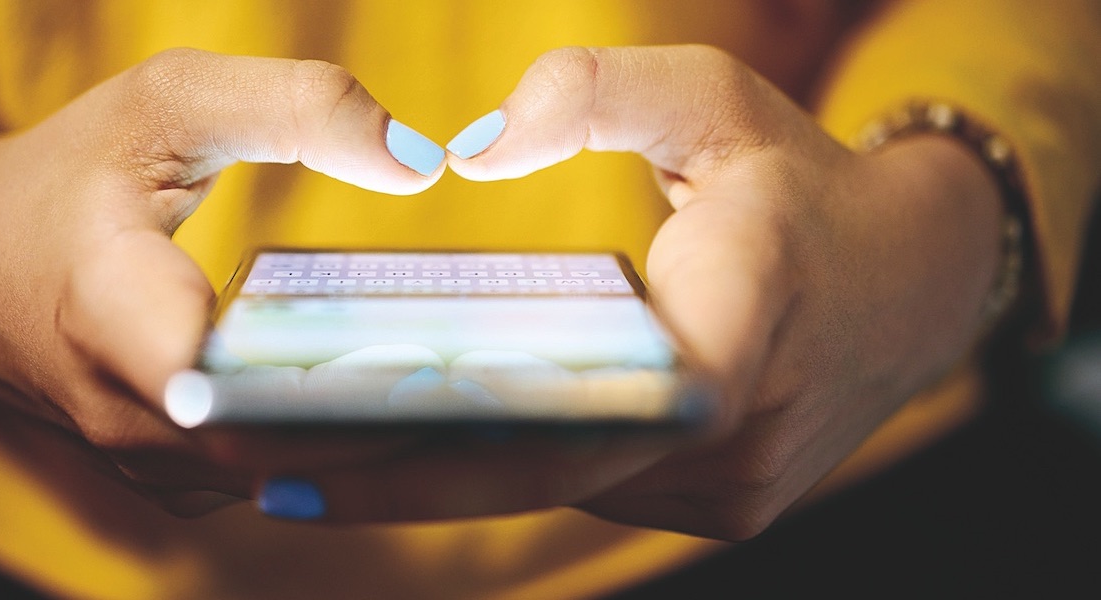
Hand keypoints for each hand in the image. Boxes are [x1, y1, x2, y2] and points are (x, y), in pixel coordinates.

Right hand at [0, 49, 445, 514]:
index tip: (441, 368)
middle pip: (279, 450)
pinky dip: (334, 454)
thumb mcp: (170, 102)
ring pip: (279, 479)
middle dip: (393, 426)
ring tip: (485, 407)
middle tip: (511, 390)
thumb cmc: (70, 168)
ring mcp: (139, 458)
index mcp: (109, 312)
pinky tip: (410, 415)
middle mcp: (120, 414)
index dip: (339, 391)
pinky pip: (264, 480)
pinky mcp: (161, 473)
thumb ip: (297, 108)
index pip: (231, 390)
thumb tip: (423, 162)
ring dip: (374, 450)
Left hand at [257, 46, 1003, 538]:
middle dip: (399, 478)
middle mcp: (735, 437)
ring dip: (446, 479)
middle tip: (263, 470)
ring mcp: (731, 488)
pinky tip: (424, 447)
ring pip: (561, 491)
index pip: (575, 410)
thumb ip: (596, 92)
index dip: (441, 443)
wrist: (915, 283)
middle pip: (540, 474)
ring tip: (314, 461)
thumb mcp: (714, 99)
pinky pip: (593, 488)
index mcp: (739, 325)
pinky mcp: (721, 503)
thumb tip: (469, 146)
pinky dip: (510, 471)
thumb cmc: (800, 183)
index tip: (313, 452)